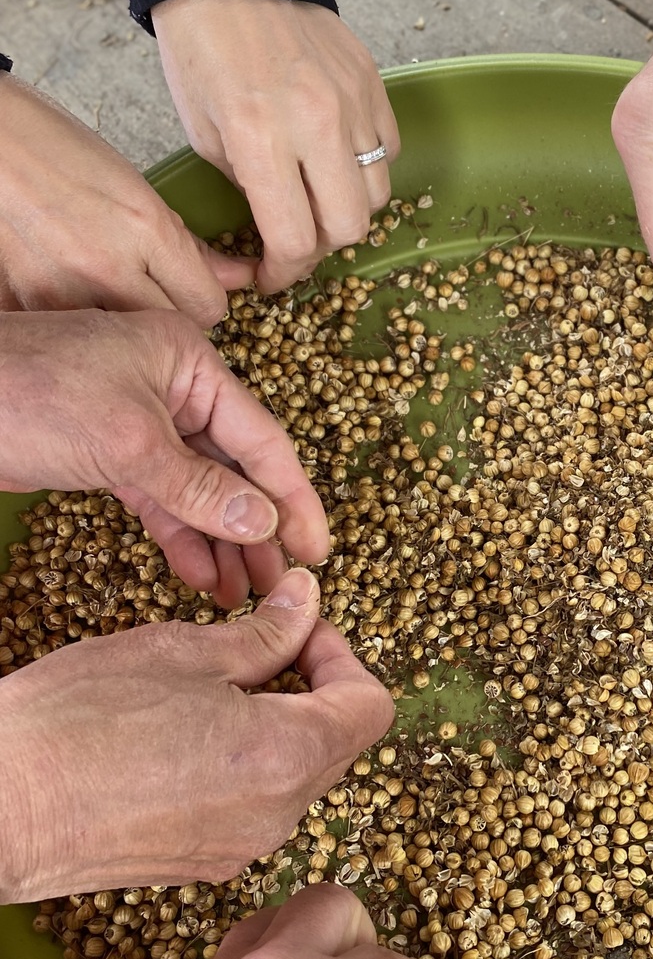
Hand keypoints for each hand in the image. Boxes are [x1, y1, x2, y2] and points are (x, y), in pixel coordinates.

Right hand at [0, 75, 250, 324]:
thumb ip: (188, 243)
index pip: (208, 307)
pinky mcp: (27, 305)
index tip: (201, 293)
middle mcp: (107, 268)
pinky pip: (78, 335)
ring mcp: (63, 293)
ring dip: (131, 325)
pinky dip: (86, 324)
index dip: (211, 303)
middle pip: (172, 332)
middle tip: (162, 296)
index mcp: (144, 229)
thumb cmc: (55, 148)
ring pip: (127, 342)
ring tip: (115, 292)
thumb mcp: (136, 186)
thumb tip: (234, 277)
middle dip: (178, 319)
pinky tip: (78, 293)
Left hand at [0, 308, 327, 606]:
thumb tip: (265, 523)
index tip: (317, 550)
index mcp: (190, 363)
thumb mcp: (128, 444)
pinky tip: (201, 576)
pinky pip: (162, 499)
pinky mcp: (110, 452)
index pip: (263, 439)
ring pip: (200, 489)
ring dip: (222, 541)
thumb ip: (201, 488)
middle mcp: (174, 387)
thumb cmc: (28, 395)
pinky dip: (181, 536)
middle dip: (259, 529)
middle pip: (236, 467)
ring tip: (245, 595)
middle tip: (282, 585)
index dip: (293, 498)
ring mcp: (141, 420)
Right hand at [0, 568, 392, 900]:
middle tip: (260, 649)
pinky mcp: (201, 865)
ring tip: (213, 692)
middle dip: (313, 689)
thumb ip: (264, 634)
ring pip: (296, 778)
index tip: (301, 629)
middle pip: (338, 744)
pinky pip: (253, 809)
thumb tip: (306, 604)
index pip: (369, 707)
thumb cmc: (75, 723)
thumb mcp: (180, 651)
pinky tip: (187, 737)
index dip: (342, 656)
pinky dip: (244, 768)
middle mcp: (276, 814)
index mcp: (285, 755)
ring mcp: (239, 848)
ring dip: (278, 729)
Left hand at [152, 0, 399, 293]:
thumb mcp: (204, 131)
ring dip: (347, 209)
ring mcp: (353, 103)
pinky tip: (336, 154)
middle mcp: (316, 124)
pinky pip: (388, 150)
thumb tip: (278, 225)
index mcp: (260, 137)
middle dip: (320, 248)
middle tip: (296, 241)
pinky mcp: (374, 85)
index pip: (294, 238)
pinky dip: (366, 165)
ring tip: (318, 197)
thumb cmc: (203, 48)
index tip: (272, 277)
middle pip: (348, 228)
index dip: (284, 272)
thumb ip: (247, 185)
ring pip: (376, 195)